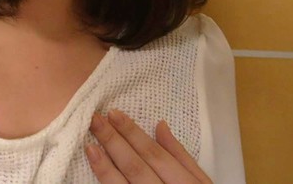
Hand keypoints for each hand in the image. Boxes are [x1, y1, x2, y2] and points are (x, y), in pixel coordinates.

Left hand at [86, 109, 211, 183]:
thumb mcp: (202, 183)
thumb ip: (181, 156)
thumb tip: (160, 126)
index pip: (154, 154)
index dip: (133, 133)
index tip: (114, 114)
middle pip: (136, 166)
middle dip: (114, 141)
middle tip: (95, 120)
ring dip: (105, 166)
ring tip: (90, 145)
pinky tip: (97, 171)